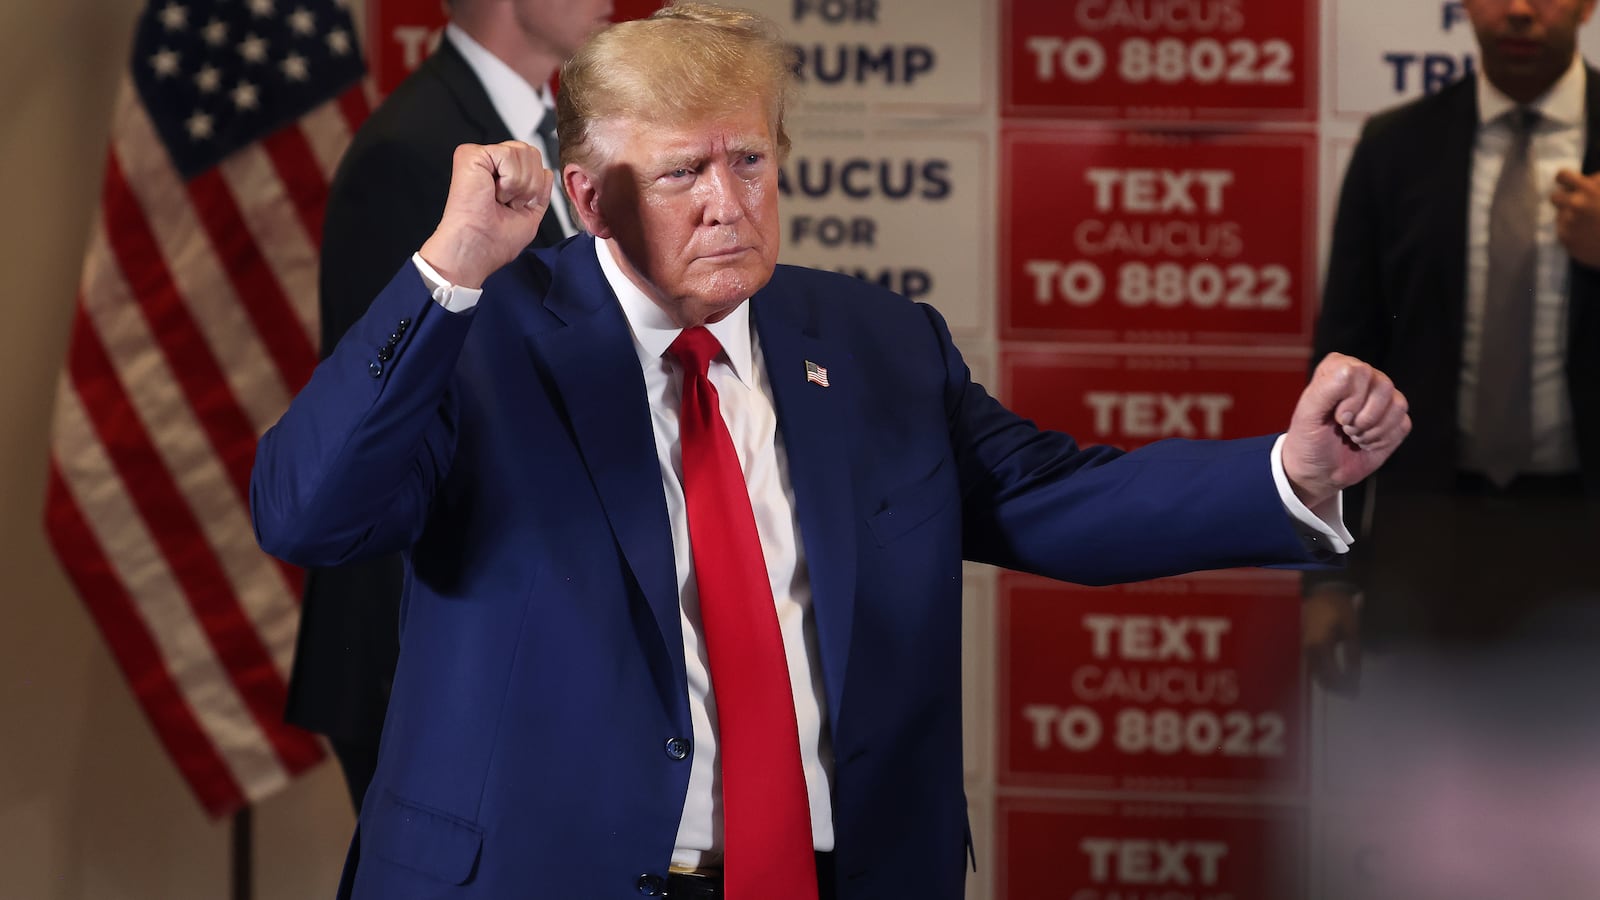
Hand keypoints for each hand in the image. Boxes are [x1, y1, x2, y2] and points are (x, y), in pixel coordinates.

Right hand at [418, 141, 552, 288]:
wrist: (477, 248)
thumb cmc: (495, 241)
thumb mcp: (530, 214)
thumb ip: (540, 192)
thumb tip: (547, 171)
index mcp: (501, 177)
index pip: (532, 161)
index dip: (535, 185)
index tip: (517, 207)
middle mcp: (490, 164)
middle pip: (531, 152)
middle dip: (530, 184)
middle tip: (509, 203)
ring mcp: (480, 157)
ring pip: (524, 152)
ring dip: (520, 185)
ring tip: (500, 199)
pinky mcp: (471, 154)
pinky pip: (509, 153)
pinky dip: (509, 180)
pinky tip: (494, 193)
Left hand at [1281, 353, 1409, 508]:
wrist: (1319, 472)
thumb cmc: (1308, 441)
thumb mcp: (1307, 415)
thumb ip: (1324, 389)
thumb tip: (1351, 371)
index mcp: (1339, 368)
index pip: (1360, 371)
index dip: (1350, 399)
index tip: (1335, 415)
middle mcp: (1364, 378)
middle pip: (1383, 386)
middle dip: (1363, 417)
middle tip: (1345, 427)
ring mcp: (1382, 398)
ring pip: (1398, 404)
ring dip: (1372, 430)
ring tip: (1353, 435)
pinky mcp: (1395, 420)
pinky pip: (1403, 423)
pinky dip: (1382, 440)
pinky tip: (1366, 442)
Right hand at [1303, 583, 1361, 695]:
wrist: (1323, 593)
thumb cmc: (1339, 610)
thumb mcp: (1351, 632)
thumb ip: (1353, 656)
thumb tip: (1355, 679)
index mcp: (1319, 646)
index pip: (1331, 675)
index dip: (1344, 686)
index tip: (1357, 692)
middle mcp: (1307, 650)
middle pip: (1321, 678)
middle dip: (1337, 688)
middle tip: (1353, 693)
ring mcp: (1303, 648)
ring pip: (1315, 673)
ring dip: (1330, 683)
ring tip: (1346, 687)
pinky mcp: (1303, 646)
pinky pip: (1312, 666)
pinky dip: (1324, 674)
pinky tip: (1335, 675)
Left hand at [1552, 169, 1599, 267]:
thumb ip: (1598, 182)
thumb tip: (1586, 179)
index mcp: (1589, 190)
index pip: (1562, 176)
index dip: (1565, 179)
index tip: (1569, 184)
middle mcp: (1575, 205)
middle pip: (1554, 198)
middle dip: (1564, 200)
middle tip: (1577, 205)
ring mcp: (1569, 223)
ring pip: (1562, 217)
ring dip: (1573, 219)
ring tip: (1592, 225)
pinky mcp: (1566, 240)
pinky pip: (1564, 232)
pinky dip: (1574, 234)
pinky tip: (1589, 236)